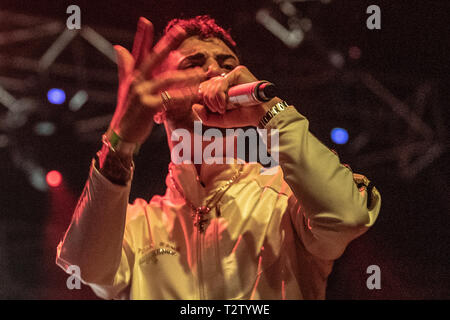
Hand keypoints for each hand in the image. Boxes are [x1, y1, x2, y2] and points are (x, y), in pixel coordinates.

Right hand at [109, 17, 205, 143]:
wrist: (121, 134)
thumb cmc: (127, 112)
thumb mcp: (125, 87)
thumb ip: (125, 67)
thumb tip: (119, 46)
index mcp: (133, 75)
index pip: (138, 52)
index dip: (142, 37)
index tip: (145, 21)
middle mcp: (136, 81)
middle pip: (153, 58)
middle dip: (167, 44)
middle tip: (180, 31)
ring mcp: (141, 93)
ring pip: (168, 79)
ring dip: (187, 75)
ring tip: (203, 72)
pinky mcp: (149, 106)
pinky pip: (171, 98)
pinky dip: (185, 96)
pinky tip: (196, 94)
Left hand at [193, 65, 277, 127]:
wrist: (259, 115)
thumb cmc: (241, 116)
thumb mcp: (219, 120)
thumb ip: (204, 116)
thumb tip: (194, 105)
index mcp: (220, 86)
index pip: (203, 87)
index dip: (204, 99)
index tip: (214, 110)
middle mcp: (225, 78)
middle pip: (205, 85)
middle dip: (208, 101)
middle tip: (219, 110)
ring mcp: (231, 74)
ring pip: (211, 84)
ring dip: (214, 100)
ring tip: (223, 109)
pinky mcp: (238, 72)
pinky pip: (221, 82)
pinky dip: (220, 96)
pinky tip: (225, 104)